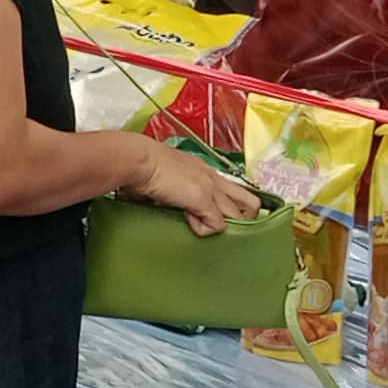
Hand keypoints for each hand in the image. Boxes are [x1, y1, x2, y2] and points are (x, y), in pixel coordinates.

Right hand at [127, 139, 262, 236]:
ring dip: (228, 226)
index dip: (228, 205)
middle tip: (222, 225)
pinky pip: (217, 225)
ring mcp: (211, 188)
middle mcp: (212, 177)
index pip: (230, 189)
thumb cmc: (141, 165)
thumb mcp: (163, 177)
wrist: (138, 159)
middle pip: (249, 201)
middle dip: (244, 217)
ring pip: (242, 214)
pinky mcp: (203, 199)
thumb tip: (163, 202)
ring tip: (207, 227)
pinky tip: (188, 221)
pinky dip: (204, 229)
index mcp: (202, 170)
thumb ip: (172, 190)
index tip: (210, 214)